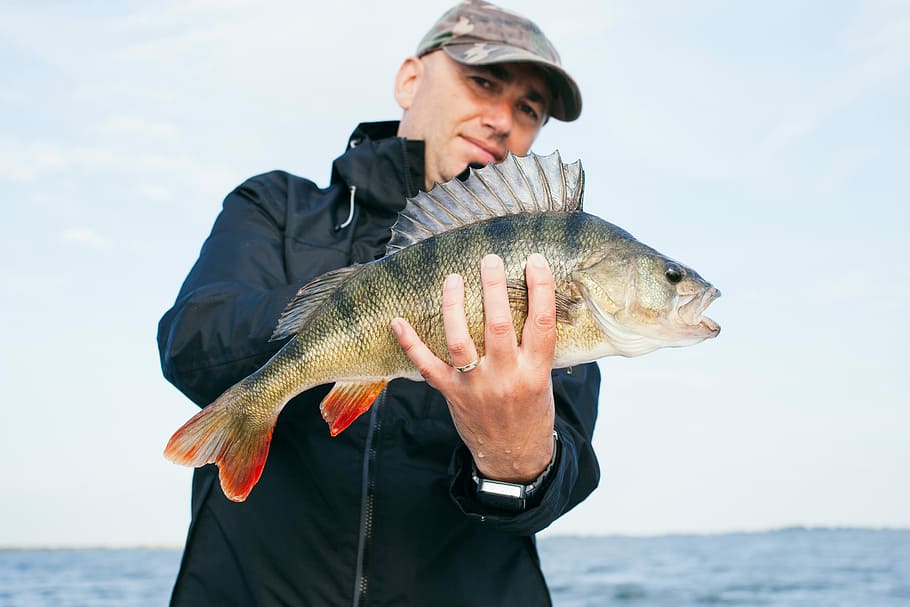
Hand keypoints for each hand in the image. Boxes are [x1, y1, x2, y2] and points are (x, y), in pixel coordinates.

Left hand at [391, 253, 556, 482]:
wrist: (514, 457)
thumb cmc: (532, 411)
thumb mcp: (544, 378)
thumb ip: (535, 346)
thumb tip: (532, 299)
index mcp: (535, 371)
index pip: (542, 324)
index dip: (540, 289)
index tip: (533, 261)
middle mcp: (506, 377)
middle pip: (498, 326)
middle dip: (493, 288)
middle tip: (489, 259)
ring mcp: (476, 387)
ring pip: (460, 341)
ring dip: (453, 307)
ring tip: (452, 278)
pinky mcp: (452, 394)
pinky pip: (427, 367)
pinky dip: (410, 343)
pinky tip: (398, 321)